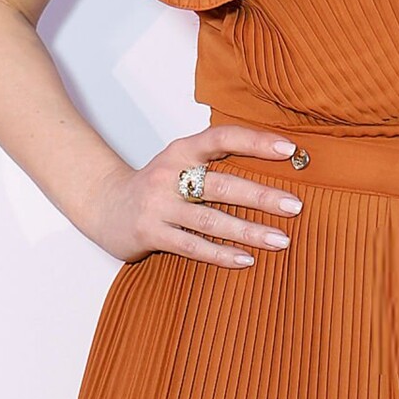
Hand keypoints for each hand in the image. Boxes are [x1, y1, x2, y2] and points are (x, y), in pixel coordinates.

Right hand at [86, 123, 304, 265]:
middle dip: (261, 196)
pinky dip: (220, 254)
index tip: (289, 149)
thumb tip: (278, 162)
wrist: (103, 204)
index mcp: (182, 150)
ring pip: (210, 219)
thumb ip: (217, 162)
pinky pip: (191, 246)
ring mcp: (158, 205)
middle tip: (295, 205)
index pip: (222, 138)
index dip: (256, 141)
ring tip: (281, 240)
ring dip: (248, 231)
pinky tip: (246, 260)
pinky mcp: (149, 233)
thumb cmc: (158, 184)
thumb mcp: (181, 163)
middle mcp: (169, 174)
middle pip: (222, 184)